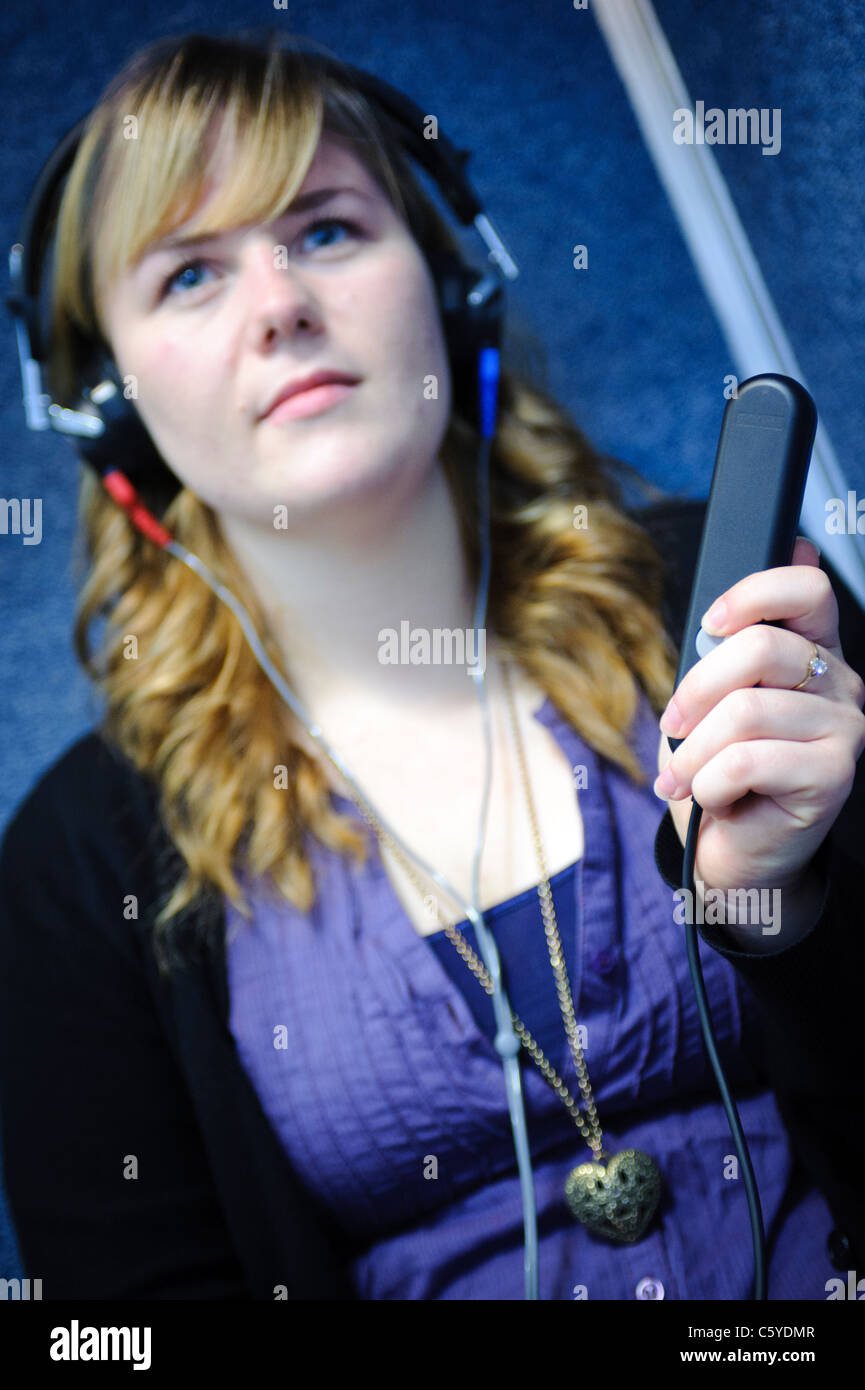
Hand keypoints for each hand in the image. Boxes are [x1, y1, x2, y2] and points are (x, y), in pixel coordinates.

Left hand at [654, 538, 864, 908]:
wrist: (730, 852)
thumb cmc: (719, 773)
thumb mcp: (709, 705)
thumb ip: (718, 658)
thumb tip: (714, 619)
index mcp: (813, 651)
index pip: (806, 589)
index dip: (753, 594)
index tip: (710, 624)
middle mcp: (841, 683)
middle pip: (760, 647)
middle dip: (696, 690)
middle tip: (673, 725)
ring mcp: (845, 728)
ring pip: (744, 711)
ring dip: (693, 751)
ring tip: (683, 776)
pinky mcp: (832, 774)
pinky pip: (746, 760)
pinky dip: (710, 783)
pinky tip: (714, 797)